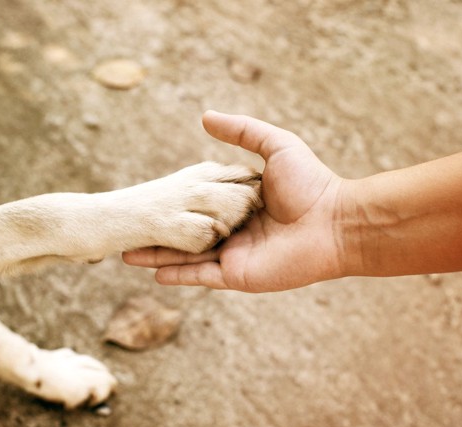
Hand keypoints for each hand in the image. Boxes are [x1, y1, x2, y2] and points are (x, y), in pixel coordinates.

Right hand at [122, 111, 352, 291]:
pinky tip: (153, 273)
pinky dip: (178, 274)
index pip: (198, 205)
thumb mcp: (275, 145)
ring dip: (158, 256)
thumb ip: (242, 131)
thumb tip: (205, 116)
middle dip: (157, 234)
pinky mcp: (238, 275)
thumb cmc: (311, 182)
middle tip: (129, 230)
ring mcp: (235, 255)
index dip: (173, 205)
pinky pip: (202, 276)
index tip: (149, 201)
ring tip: (126, 255)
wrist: (334, 222)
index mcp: (240, 204)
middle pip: (186, 234)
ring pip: (187, 256)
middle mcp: (234, 231)